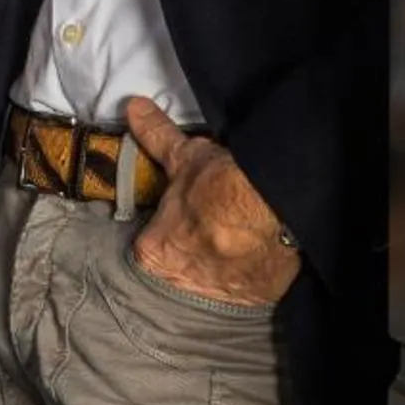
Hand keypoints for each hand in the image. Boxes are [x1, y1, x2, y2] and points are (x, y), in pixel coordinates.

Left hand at [122, 99, 301, 306]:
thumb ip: (155, 137)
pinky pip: (248, 288)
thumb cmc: (217, 184)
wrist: (271, 208)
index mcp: (153, 253)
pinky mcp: (256, 297)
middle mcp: (180, 281)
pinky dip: (253, 275)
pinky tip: (260, 256)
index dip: (168, 231)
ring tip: (239, 243)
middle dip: (195, 253)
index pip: (151, 248)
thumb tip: (133, 107)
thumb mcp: (184, 156)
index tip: (187, 220)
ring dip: (223, 266)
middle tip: (215, 230)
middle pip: (181, 268)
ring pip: (214, 281)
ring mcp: (219, 295)